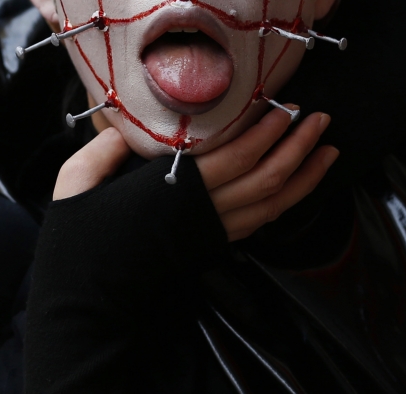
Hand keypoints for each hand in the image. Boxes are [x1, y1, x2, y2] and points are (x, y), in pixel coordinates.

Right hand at [51, 107, 337, 241]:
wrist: (88, 298)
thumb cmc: (79, 239)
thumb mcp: (76, 183)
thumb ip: (102, 150)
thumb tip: (124, 124)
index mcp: (174, 193)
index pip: (235, 160)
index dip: (265, 134)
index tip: (285, 108)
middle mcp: (202, 214)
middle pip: (265, 180)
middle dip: (299, 148)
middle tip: (321, 119)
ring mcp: (212, 234)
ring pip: (273, 205)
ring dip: (306, 177)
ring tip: (329, 151)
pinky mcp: (213, 246)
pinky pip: (262, 224)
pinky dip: (287, 203)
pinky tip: (300, 185)